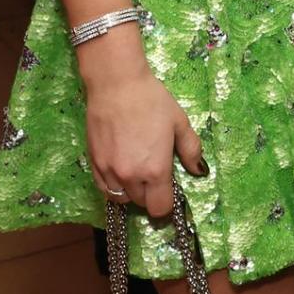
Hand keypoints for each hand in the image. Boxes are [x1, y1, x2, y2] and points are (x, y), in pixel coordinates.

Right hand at [86, 62, 205, 217]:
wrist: (117, 85)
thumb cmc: (152, 101)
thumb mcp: (180, 122)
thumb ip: (191, 150)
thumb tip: (199, 171)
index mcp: (155, 170)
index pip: (160, 208)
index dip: (167, 204)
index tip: (170, 191)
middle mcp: (131, 177)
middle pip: (142, 203)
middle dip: (151, 193)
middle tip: (155, 171)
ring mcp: (109, 172)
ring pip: (122, 198)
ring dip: (132, 191)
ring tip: (138, 169)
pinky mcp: (94, 164)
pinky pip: (104, 189)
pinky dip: (114, 185)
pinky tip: (121, 168)